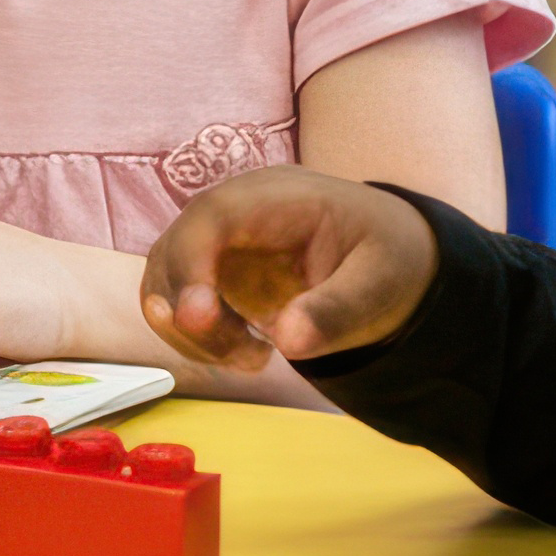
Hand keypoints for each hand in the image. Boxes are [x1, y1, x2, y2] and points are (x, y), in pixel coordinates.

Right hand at [139, 170, 439, 369]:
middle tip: (250, 359)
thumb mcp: (380, 283)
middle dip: (191, 314)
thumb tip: (289, 342)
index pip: (208, 217)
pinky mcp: (209, 273)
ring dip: (194, 334)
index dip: (190, 264)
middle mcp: (229, 212)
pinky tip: (249, 353)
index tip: (198, 318)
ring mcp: (213, 243)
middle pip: (173, 253)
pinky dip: (199, 339)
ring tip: (256, 359)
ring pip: (165, 285)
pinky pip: (178, 306)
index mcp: (272, 196)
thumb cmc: (386, 256)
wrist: (389, 256)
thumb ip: (336, 310)